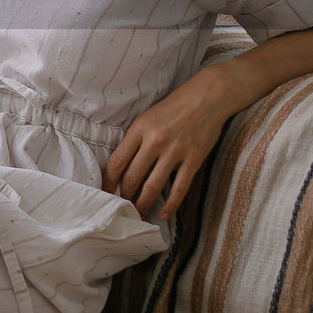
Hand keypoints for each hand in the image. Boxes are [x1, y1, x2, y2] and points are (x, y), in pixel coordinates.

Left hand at [100, 69, 232, 220]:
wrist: (207, 97)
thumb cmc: (175, 106)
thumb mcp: (147, 117)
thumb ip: (135, 139)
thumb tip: (122, 164)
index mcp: (139, 129)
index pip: (117, 162)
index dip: (108, 182)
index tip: (105, 193)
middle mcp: (154, 141)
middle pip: (132, 177)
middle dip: (124, 196)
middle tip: (121, 208)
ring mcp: (174, 151)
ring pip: (152, 186)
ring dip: (143, 204)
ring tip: (137, 215)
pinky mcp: (193, 159)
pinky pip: (179, 188)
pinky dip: (170, 205)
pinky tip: (164, 214)